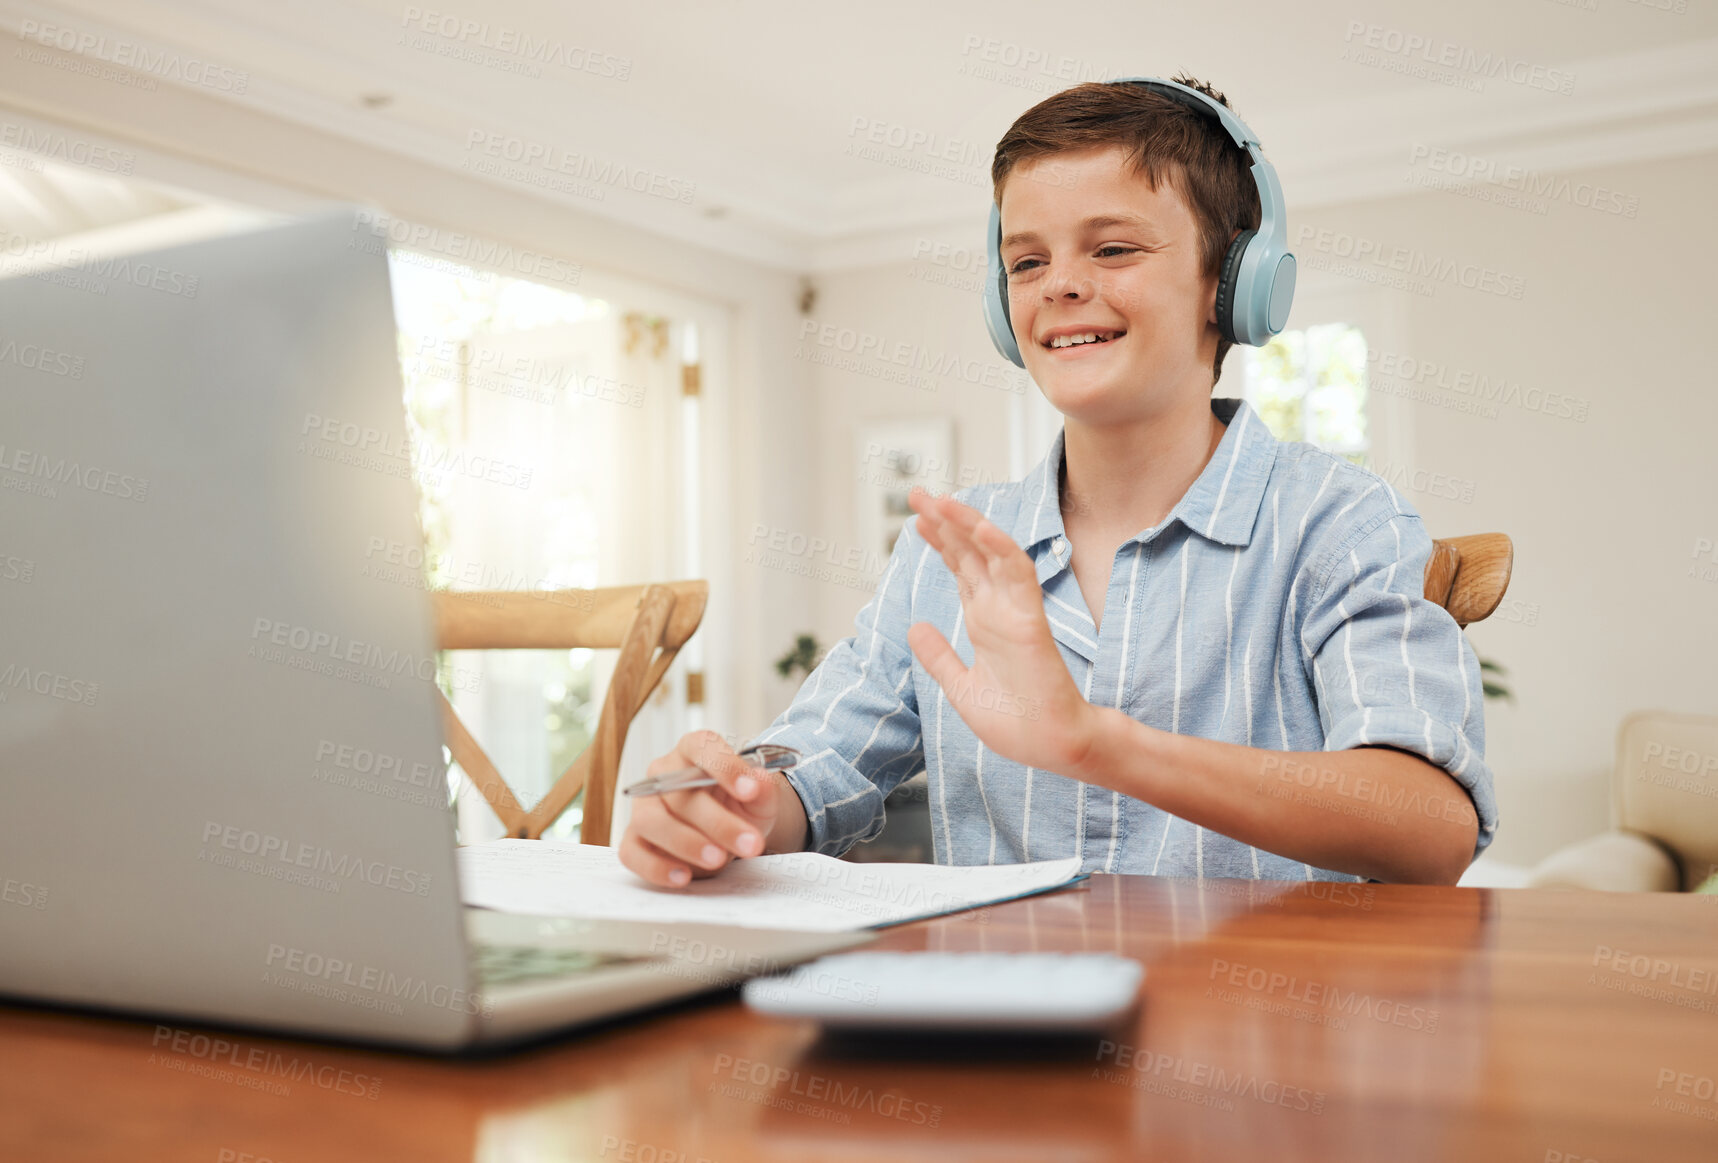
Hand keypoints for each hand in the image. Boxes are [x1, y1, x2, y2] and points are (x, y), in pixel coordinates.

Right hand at [617, 730, 779, 887]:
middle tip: (749, 843)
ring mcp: (644, 807)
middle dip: (718, 822)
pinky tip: (683, 876)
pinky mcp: (634, 840)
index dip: (725, 766)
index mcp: (693, 752)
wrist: (728, 833)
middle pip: (679, 793)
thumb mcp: (760, 799)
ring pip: (651, 821)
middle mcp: (663, 775)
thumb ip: (763, 789)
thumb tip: (759, 780)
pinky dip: (656, 867)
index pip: (702, 747)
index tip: (750, 790)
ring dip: (686, 842)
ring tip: (718, 859)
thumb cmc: (739, 807)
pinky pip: (632, 853)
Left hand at [905, 487, 1099, 774]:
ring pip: (990, 554)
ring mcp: (1014, 611)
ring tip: (940, 499)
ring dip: (967, 524)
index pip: (960, 569)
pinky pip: (1018, 575)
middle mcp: (997, 609)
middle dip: (944, 521)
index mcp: (983, 622)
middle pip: (968, 552)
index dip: (940, 541)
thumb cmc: (1016, 722)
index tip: (917, 517)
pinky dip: (1000, 548)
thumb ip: (939, 656)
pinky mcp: (1030, 620)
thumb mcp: (961, 687)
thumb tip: (915, 627)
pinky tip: (979, 526)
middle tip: (917, 492)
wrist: (1049, 747)